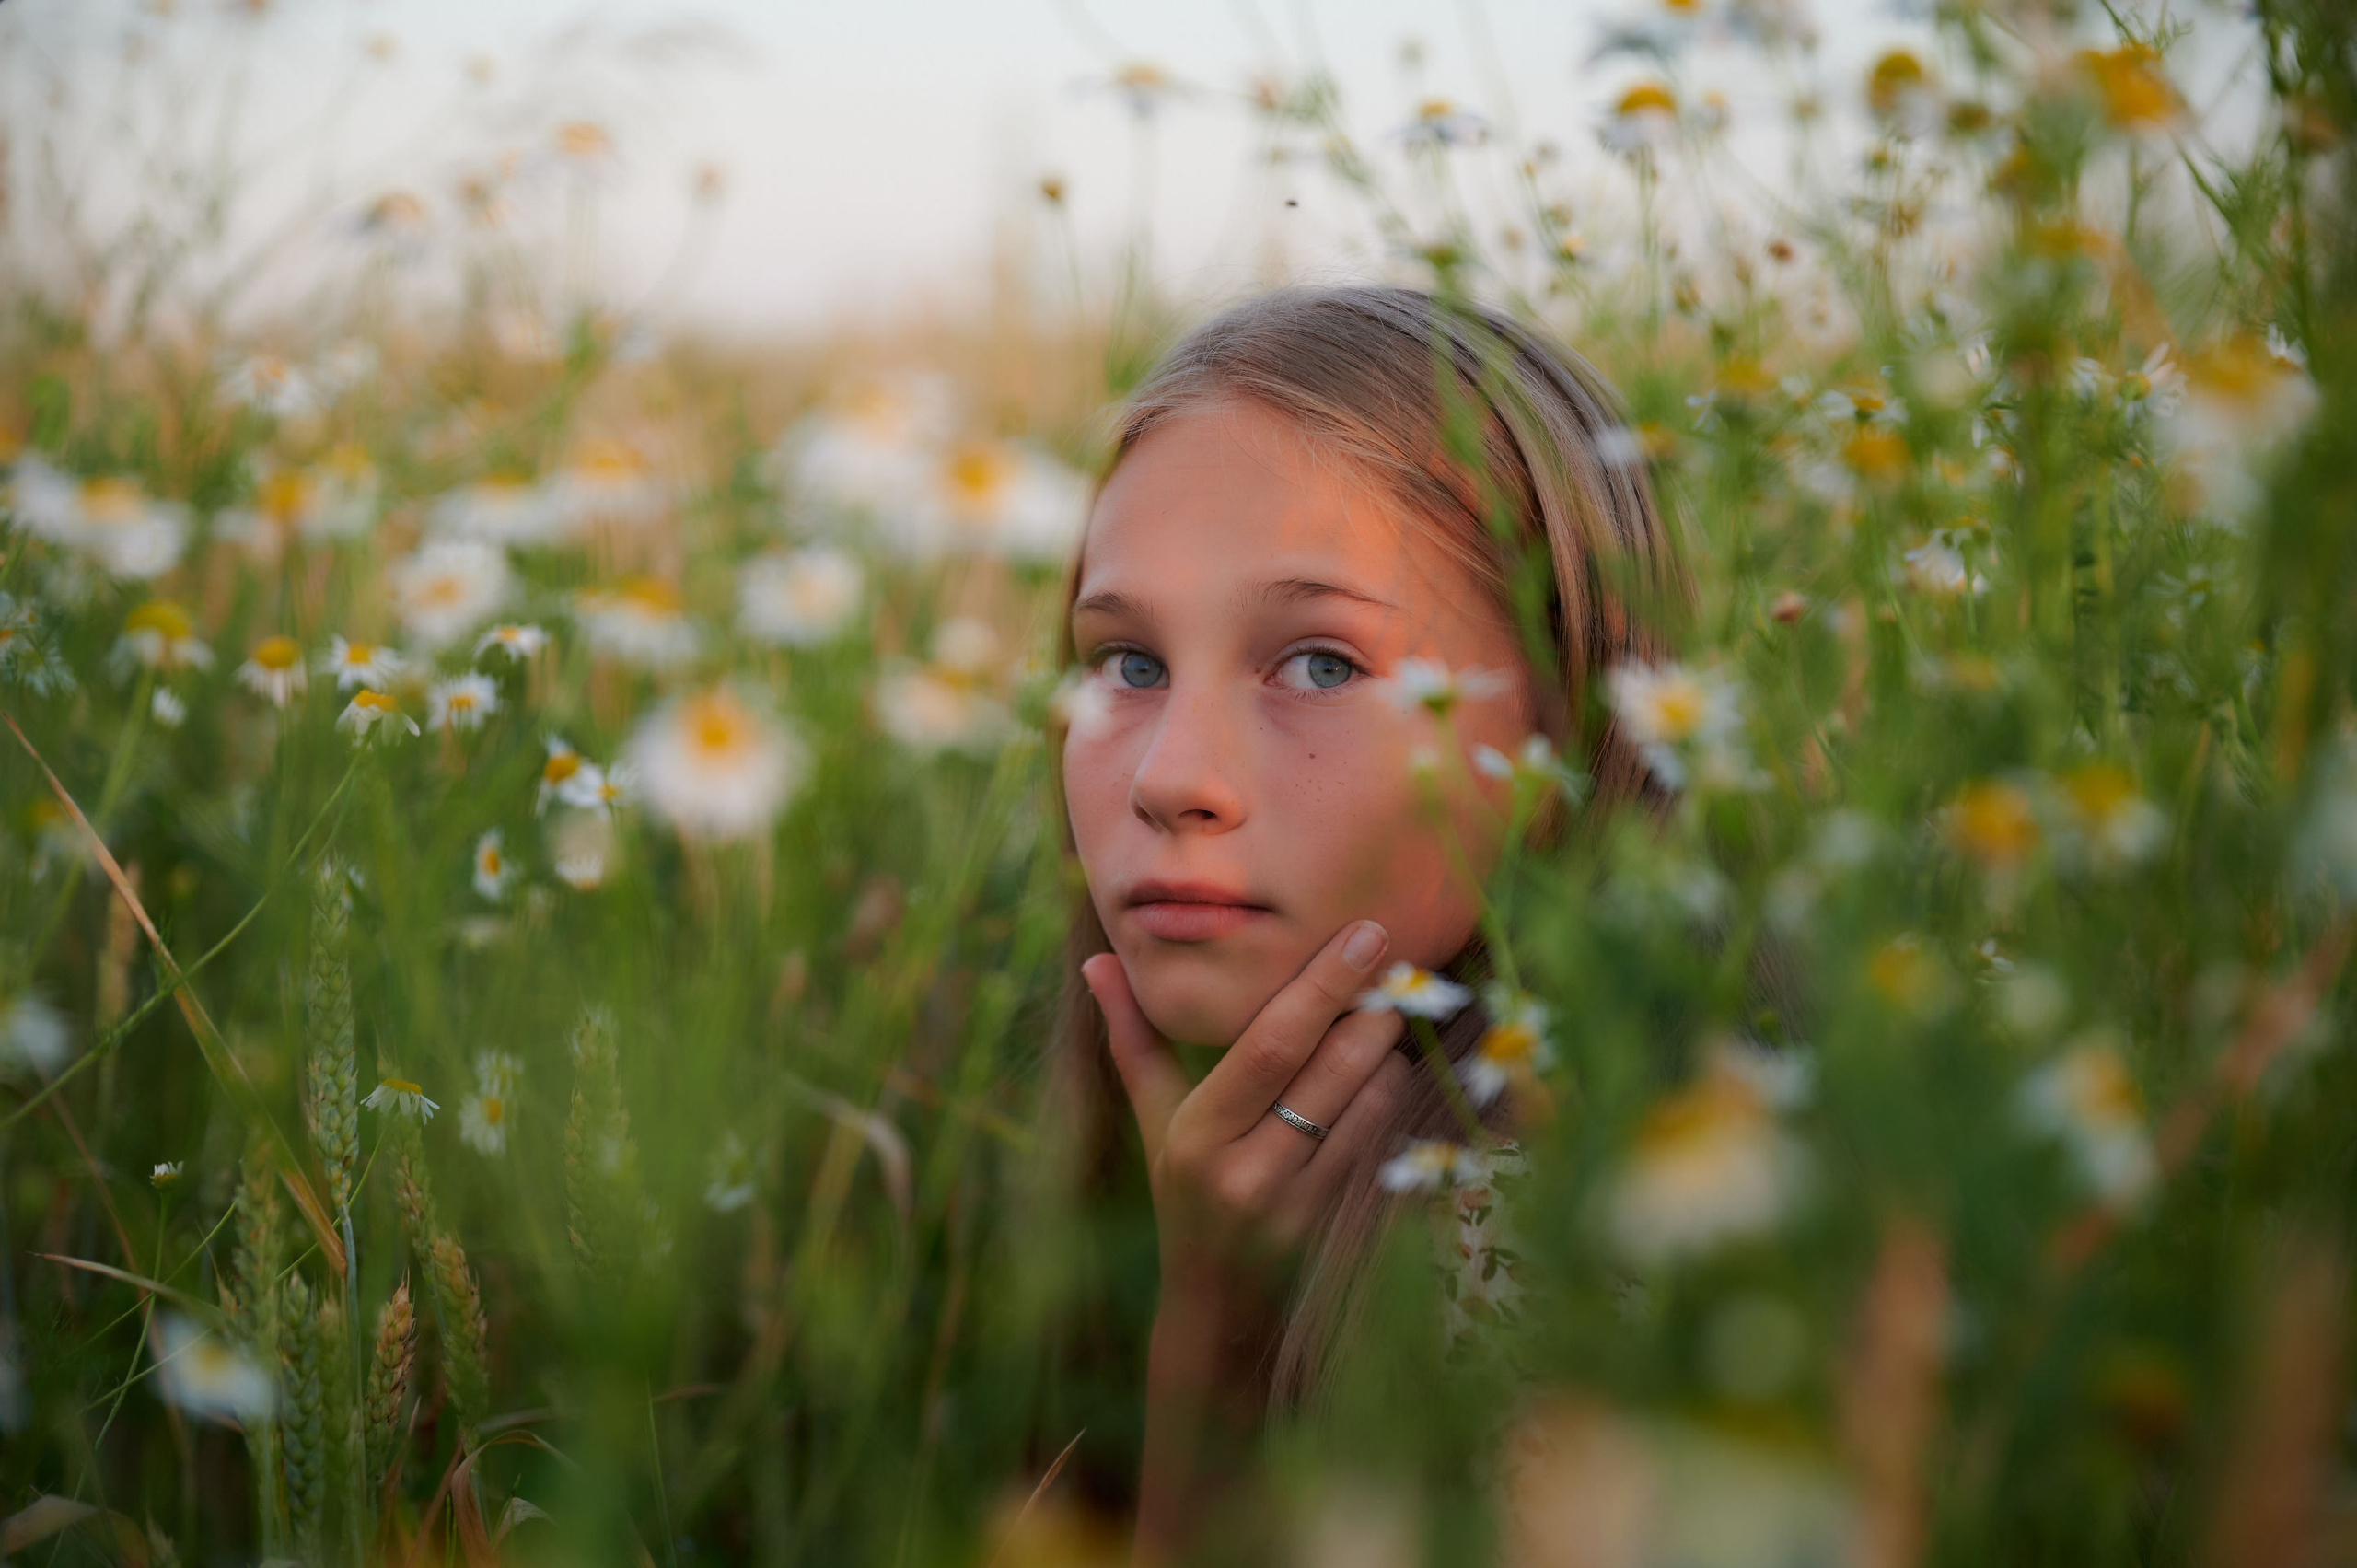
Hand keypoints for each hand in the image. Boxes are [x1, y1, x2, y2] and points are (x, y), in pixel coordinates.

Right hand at [1082, 919, 1415, 1292]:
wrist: (1218, 1305)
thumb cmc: (1181, 1193)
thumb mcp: (1153, 1119)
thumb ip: (1132, 1037)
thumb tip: (1096, 961)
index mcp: (1199, 1135)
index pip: (1268, 1047)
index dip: (1320, 986)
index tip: (1361, 936)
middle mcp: (1249, 1171)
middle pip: (1328, 1069)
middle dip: (1369, 1009)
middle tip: (1393, 963)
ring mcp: (1299, 1202)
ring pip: (1366, 1102)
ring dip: (1386, 1051)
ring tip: (1384, 1016)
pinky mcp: (1337, 1222)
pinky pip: (1381, 1138)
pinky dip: (1388, 1094)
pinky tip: (1382, 1071)